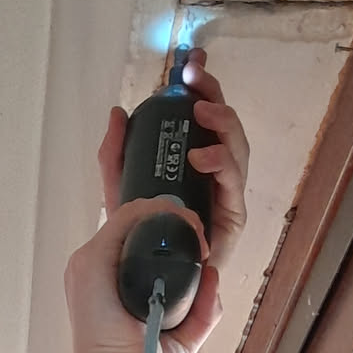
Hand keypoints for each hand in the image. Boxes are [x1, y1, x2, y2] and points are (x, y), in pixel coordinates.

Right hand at [65, 196, 220, 352]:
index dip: (169, 236)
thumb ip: (202, 311)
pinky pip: (125, 218)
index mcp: (108, 288)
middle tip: (201, 239)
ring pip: (131, 216)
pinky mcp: (91, 261)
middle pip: (134, 226)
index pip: (135, 244)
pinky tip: (181, 224)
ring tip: (196, 234)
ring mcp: (88, 265)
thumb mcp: (181, 338)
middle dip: (173, 222)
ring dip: (169, 214)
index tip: (198, 249)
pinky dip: (156, 212)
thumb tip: (212, 277)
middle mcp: (95, 272)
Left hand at [98, 49, 249, 276]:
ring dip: (222, 123)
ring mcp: (225, 195)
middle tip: (194, 77)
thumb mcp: (119, 192)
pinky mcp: (231, 219)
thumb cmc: (141, 242)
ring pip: (236, 148)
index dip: (201, 87)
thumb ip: (116, 155)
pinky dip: (220, 164)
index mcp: (192, 162)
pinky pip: (233, 185)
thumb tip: (117, 112)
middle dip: (212, 94)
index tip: (192, 61)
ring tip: (201, 111)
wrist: (151, 292)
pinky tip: (201, 156)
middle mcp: (213, 175)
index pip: (202, 117)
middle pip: (223, 125)